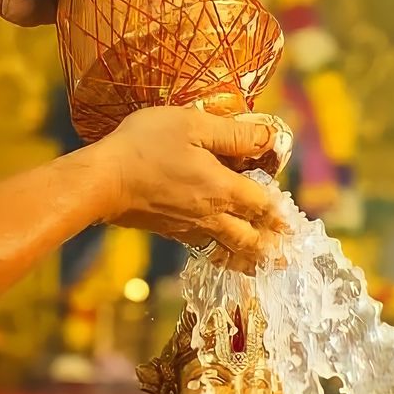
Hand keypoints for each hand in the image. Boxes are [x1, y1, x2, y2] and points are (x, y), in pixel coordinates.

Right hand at [88, 106, 289, 271]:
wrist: (103, 182)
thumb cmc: (145, 146)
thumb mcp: (192, 125)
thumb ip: (233, 134)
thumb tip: (268, 138)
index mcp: (222, 189)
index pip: (261, 205)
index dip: (278, 213)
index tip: (291, 223)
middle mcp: (211, 215)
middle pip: (249, 237)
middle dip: (271, 247)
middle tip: (287, 258)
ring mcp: (190, 228)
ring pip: (229, 251)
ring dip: (249, 260)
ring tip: (263, 269)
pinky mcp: (171, 232)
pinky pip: (205, 250)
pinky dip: (221, 258)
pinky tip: (222, 257)